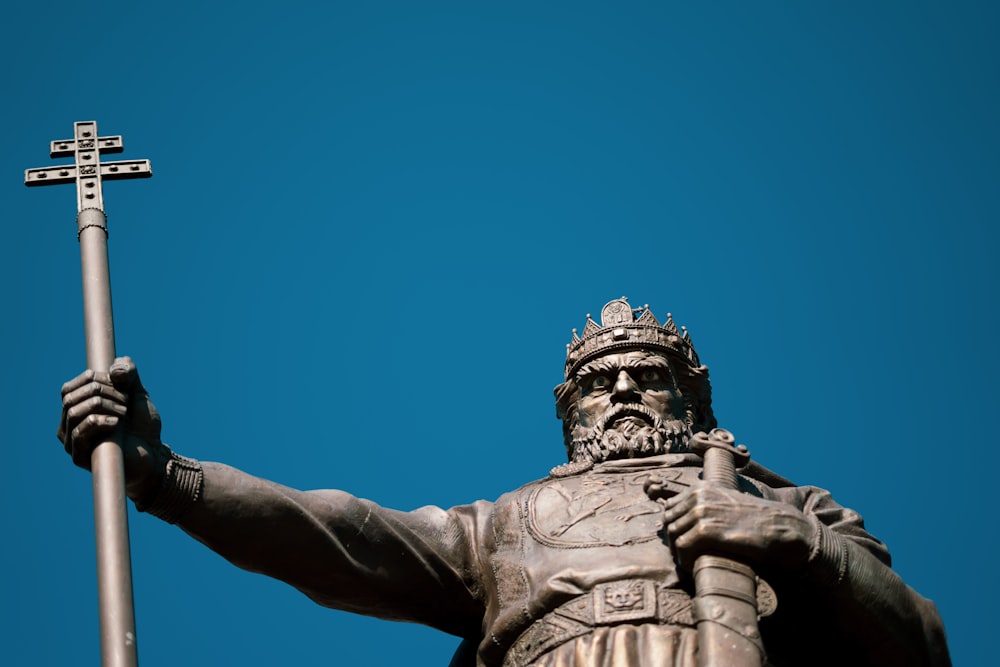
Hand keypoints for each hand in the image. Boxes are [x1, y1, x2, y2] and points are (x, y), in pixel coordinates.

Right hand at [58, 356, 167, 500]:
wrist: (154, 455)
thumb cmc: (142, 426)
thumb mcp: (137, 393)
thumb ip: (128, 374)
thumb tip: (114, 368)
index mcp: (77, 409)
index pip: (68, 388)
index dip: (94, 379)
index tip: (120, 383)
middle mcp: (69, 426)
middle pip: (70, 397)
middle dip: (102, 391)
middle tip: (126, 400)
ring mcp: (72, 442)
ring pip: (73, 412)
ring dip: (103, 405)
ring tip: (124, 412)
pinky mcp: (80, 457)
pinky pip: (79, 433)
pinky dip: (99, 422)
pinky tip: (117, 424)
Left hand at [658, 483, 813, 572]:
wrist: (776, 526)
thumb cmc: (752, 520)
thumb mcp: (724, 505)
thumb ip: (703, 508)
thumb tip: (678, 524)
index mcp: (700, 488)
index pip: (670, 508)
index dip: (674, 527)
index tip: (683, 542)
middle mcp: (698, 496)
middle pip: (668, 522)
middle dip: (674, 541)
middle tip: (685, 557)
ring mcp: (701, 511)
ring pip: (673, 534)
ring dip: (678, 553)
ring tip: (690, 564)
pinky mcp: (707, 530)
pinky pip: (682, 547)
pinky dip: (684, 560)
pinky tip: (693, 567)